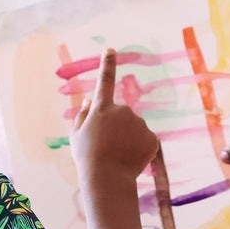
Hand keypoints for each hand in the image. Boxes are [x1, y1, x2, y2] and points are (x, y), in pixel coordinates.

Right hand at [70, 48, 159, 182]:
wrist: (107, 179)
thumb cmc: (87, 157)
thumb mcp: (77, 135)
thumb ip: (84, 113)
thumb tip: (91, 98)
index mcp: (102, 108)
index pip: (105, 80)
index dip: (107, 64)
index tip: (110, 50)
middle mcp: (122, 110)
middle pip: (120, 115)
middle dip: (115, 127)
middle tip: (106, 146)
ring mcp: (139, 123)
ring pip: (133, 128)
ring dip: (127, 139)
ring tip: (117, 155)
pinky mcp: (152, 137)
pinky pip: (144, 140)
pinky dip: (139, 149)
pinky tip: (130, 159)